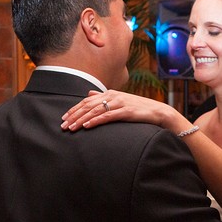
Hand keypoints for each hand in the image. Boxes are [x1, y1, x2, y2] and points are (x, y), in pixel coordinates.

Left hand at [61, 90, 185, 132]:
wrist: (158, 112)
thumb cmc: (138, 109)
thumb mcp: (119, 100)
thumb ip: (103, 96)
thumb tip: (88, 93)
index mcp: (110, 93)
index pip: (87, 101)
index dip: (74, 109)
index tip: (64, 118)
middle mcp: (113, 96)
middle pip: (88, 106)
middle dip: (74, 116)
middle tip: (63, 125)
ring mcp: (119, 103)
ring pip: (95, 111)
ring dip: (81, 120)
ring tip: (72, 128)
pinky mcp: (126, 111)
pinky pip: (107, 116)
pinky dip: (95, 120)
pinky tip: (87, 126)